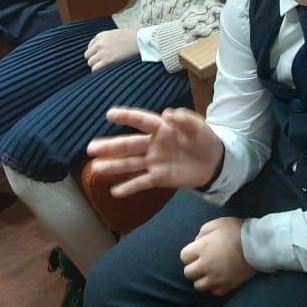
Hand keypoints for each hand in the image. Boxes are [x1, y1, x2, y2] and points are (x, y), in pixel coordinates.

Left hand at [85, 28, 139, 71]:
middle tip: (99, 62)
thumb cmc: (129, 36)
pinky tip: (100, 71)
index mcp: (100, 36)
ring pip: (90, 62)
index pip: (89, 46)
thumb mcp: (113, 33)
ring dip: (95, 65)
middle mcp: (99, 43)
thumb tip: (103, 48)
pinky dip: (96, 71)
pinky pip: (95, 68)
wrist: (137, 39)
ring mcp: (102, 52)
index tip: (98, 55)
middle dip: (92, 58)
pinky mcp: (107, 60)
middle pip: (88, 55)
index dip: (94, 52)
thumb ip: (105, 40)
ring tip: (101, 67)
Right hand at [87, 106, 224, 196]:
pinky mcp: (160, 177)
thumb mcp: (198, 127)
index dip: (126, 117)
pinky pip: (142, 182)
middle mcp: (154, 144)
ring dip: (113, 166)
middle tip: (90, 148)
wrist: (215, 162)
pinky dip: (129, 187)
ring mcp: (155, 162)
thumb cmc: (205, 139)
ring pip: (130, 164)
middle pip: (129, 145)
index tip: (109, 115)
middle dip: (110, 146)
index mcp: (162, 129)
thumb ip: (184, 120)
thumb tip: (168, 113)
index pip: (142, 121)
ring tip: (95, 169)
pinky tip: (115, 192)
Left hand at [180, 218, 253, 294]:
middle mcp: (206, 265)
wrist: (258, 245)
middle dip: (193, 267)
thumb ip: (203, 231)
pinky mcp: (227, 286)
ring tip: (210, 272)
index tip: (197, 251)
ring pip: (198, 285)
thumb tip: (196, 242)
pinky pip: (214, 291)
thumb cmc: (237, 231)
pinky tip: (220, 278)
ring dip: (202, 279)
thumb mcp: (218, 223)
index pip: (183, 257)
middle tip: (203, 262)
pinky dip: (215, 286)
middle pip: (188, 273)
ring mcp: (216, 278)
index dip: (190, 253)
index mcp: (202, 248)